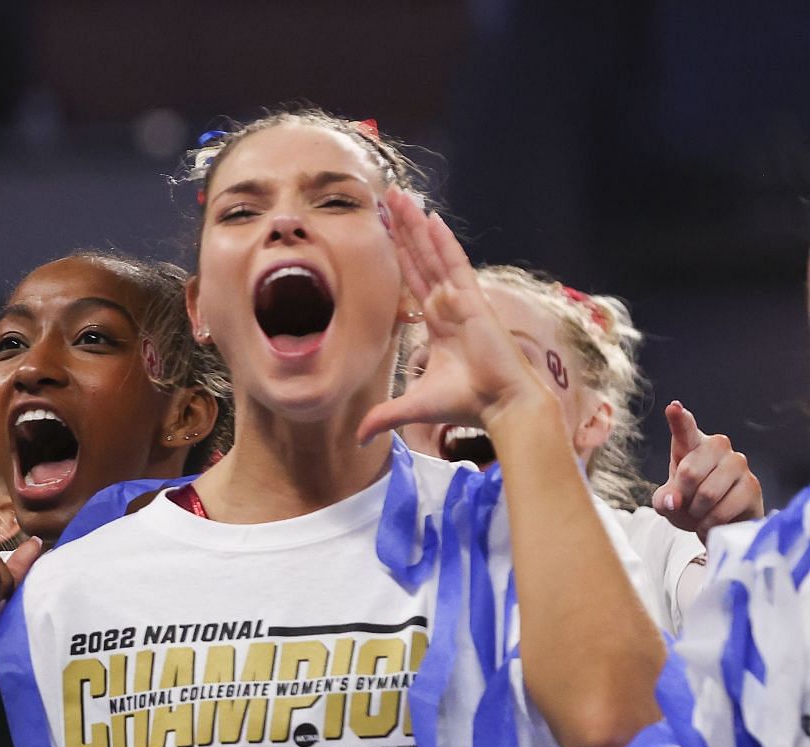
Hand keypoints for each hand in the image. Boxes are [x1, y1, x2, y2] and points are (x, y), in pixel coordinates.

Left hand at [358, 190, 557, 446]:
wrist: (499, 404)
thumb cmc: (464, 404)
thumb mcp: (412, 407)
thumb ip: (383, 416)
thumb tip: (358, 437)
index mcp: (436, 322)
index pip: (410, 283)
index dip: (396, 258)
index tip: (381, 234)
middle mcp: (447, 305)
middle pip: (418, 259)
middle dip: (402, 229)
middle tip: (387, 199)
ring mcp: (460, 299)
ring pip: (432, 254)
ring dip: (415, 226)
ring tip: (400, 197)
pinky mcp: (473, 299)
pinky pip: (454, 263)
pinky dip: (442, 240)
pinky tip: (430, 217)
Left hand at [649, 400, 761, 534]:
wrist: (716, 523)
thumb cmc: (689, 504)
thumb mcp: (668, 502)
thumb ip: (664, 499)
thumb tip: (674, 501)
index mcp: (691, 445)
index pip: (684, 430)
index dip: (679, 419)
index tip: (674, 408)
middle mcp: (718, 447)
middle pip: (689, 472)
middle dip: (682, 496)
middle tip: (686, 502)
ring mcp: (738, 464)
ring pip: (707, 493)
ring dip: (697, 512)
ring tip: (700, 512)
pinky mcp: (752, 485)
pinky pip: (723, 510)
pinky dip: (710, 524)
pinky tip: (712, 522)